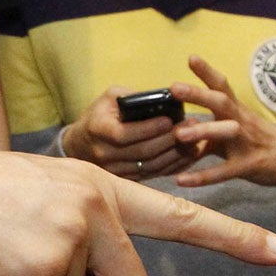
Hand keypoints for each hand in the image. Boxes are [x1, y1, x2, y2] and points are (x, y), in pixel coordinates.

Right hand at [59, 87, 196, 180]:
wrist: (79, 144)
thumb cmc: (99, 115)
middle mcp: (104, 153)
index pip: (125, 134)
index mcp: (98, 129)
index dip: (149, 128)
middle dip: (170, 139)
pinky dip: (172, 166)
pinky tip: (187, 156)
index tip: (170, 120)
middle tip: (192, 127)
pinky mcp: (125, 179)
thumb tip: (163, 99)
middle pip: (142, 151)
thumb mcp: (109, 97)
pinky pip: (152, 175)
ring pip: (150, 166)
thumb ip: (132, 97)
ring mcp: (114, 170)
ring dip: (175, 154)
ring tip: (196, 141)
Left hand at [168, 55, 275, 188]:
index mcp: (235, 110)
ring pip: (225, 133)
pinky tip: (180, 179)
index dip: (207, 72)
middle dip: (199, 94)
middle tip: (175, 87)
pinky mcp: (247, 166)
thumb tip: (177, 125)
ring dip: (202, 132)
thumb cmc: (254, 140)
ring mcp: (245, 143)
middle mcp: (240, 121)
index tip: (191, 57)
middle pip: (222, 102)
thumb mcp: (232, 128)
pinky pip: (223, 172)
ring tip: (178, 134)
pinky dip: (201, 176)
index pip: (222, 86)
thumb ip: (205, 126)